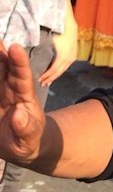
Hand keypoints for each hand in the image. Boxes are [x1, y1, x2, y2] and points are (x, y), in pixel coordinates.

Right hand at [0, 42, 45, 166]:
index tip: (15, 47)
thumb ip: (26, 128)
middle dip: (0, 51)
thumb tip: (19, 116)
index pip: (22, 75)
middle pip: (5, 67)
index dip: (19, 62)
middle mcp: (11, 89)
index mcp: (24, 95)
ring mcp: (0, 92)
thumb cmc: (29, 138)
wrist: (21, 144)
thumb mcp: (30, 137)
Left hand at [39, 25, 76, 87]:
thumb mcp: (47, 39)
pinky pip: (67, 65)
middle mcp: (69, 57)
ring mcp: (73, 55)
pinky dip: (60, 70)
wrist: (67, 20)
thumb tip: (25, 54)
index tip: (38, 80)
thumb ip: (38, 48)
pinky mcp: (74, 53)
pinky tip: (56, 72)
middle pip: (59, 71)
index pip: (54, 69)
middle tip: (42, 84)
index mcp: (63, 55)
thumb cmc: (55, 28)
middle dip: (51, 78)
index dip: (46, 76)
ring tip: (48, 81)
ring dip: (56, 75)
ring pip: (64, 69)